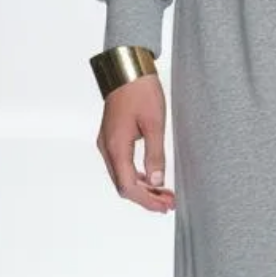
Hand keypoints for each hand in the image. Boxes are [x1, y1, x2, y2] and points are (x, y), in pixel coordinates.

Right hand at [96, 74, 174, 210]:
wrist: (127, 70)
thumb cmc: (140, 92)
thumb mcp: (155, 124)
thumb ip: (155, 154)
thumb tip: (157, 181)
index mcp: (116, 146)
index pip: (128, 186)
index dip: (146, 200)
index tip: (164, 206)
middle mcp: (107, 148)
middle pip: (123, 185)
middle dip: (145, 197)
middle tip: (168, 203)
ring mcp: (107, 143)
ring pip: (121, 176)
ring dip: (141, 187)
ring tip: (164, 194)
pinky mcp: (111, 138)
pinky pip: (121, 165)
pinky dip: (136, 175)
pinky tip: (151, 178)